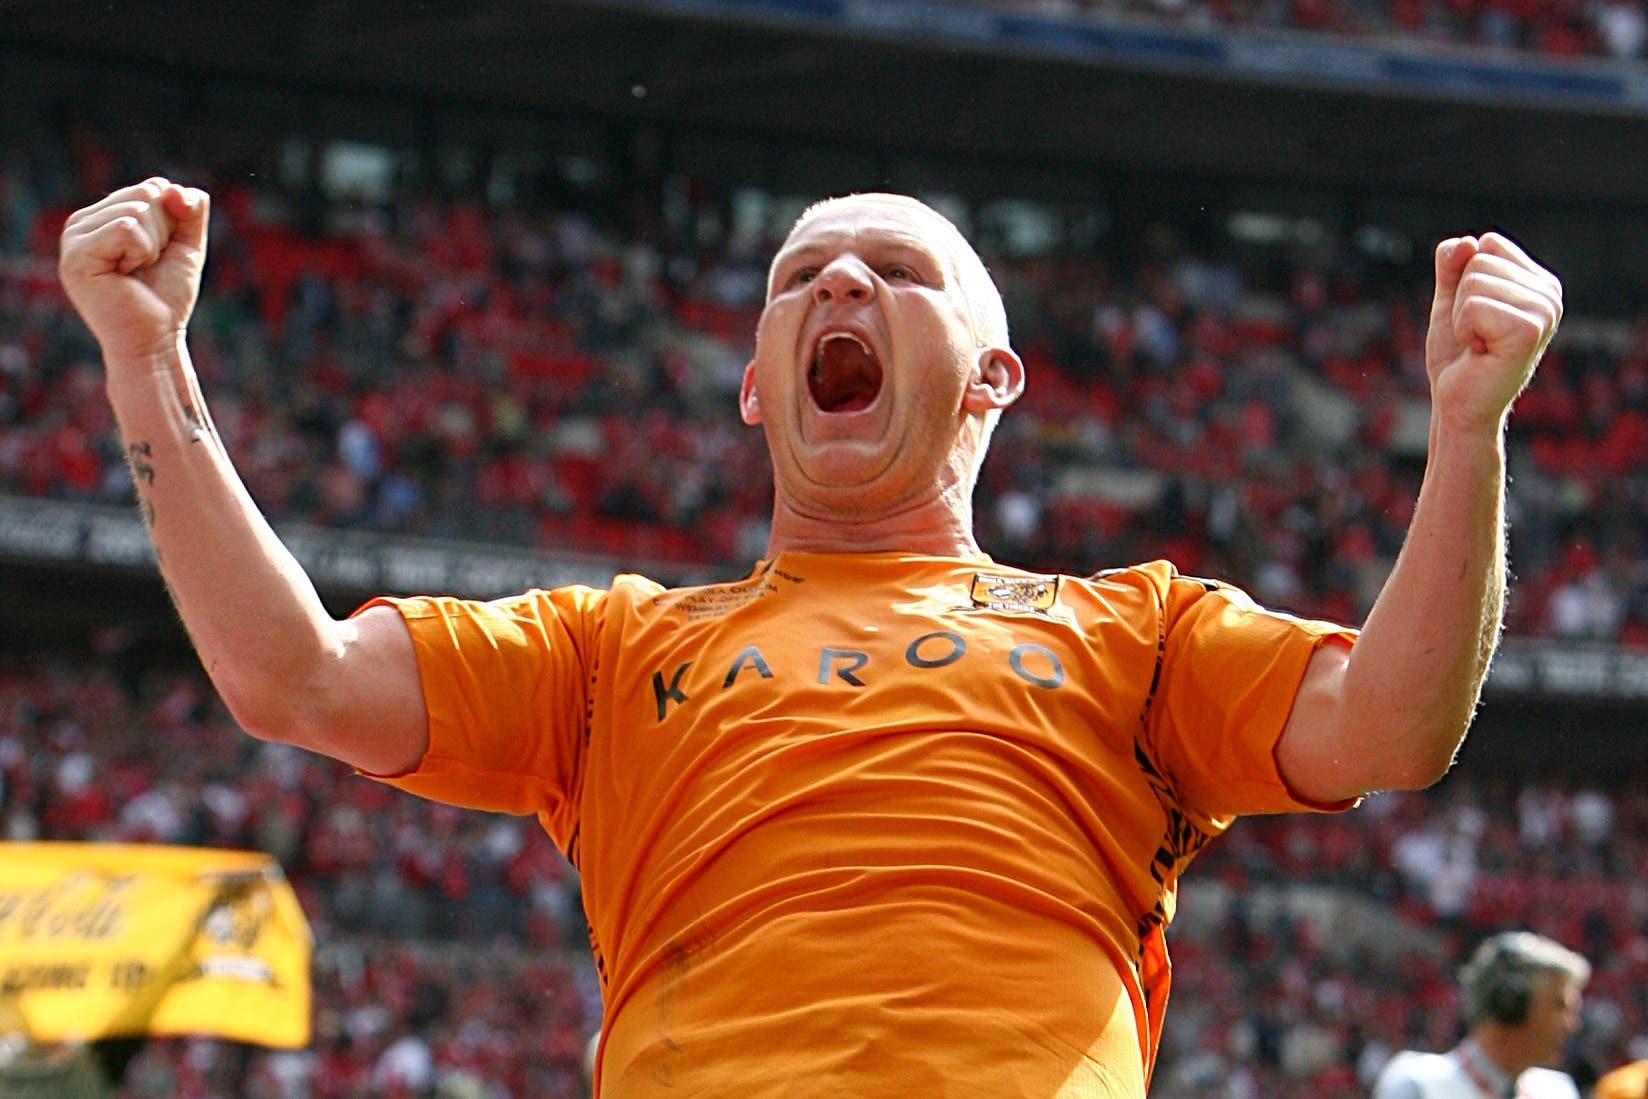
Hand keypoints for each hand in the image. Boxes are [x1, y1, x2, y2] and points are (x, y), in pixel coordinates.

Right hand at [58, 177, 210, 362]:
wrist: (156, 339)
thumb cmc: (166, 296)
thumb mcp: (186, 245)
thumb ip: (190, 210)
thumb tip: (173, 187)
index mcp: (102, 216)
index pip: (152, 188)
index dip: (172, 223)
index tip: (157, 254)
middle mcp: (81, 222)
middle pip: (145, 195)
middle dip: (163, 234)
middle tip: (146, 266)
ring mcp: (73, 237)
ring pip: (137, 211)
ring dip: (152, 247)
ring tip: (135, 272)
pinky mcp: (76, 255)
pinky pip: (127, 229)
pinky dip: (142, 253)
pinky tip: (126, 275)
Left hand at [1425, 232, 1561, 432]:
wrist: (1458, 404)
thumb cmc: (1458, 357)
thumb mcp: (1449, 301)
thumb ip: (1453, 266)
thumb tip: (1466, 241)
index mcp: (1538, 282)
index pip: (1487, 244)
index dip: (1464, 281)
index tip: (1476, 317)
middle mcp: (1550, 294)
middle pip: (1479, 260)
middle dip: (1461, 301)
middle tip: (1475, 336)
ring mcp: (1545, 311)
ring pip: (1473, 282)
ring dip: (1461, 318)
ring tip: (1478, 345)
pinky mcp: (1529, 330)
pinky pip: (1472, 306)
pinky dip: (1463, 331)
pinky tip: (1480, 353)